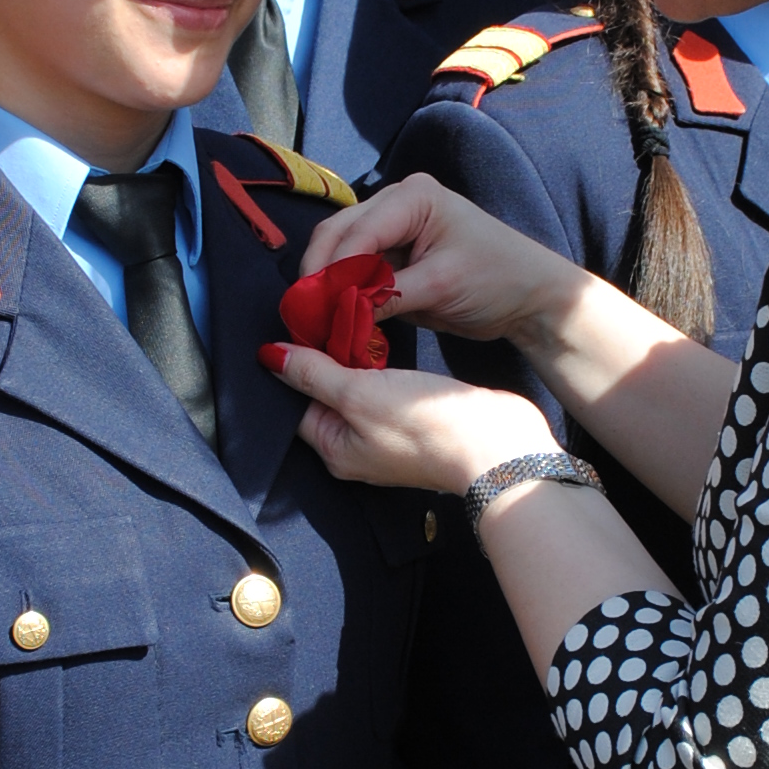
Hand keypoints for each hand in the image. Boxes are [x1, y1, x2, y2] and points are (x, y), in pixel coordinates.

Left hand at [266, 334, 546, 494]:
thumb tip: (269, 356)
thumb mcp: (359, 393)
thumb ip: (314, 373)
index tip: (301, 326)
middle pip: (325, 396)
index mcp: (334, 450)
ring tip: (356, 325)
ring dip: (355, 360)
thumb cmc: (429, 427)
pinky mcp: (415, 422)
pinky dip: (380, 368)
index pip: (296, 402)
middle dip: (325, 359)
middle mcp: (356, 448)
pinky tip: (385, 345)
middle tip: (329, 318)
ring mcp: (387, 437)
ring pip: (356, 390)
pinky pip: (384, 391)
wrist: (499, 445)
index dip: (295, 364)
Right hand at [300, 171, 588, 351]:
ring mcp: (392, 229)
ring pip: (340, 253)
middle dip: (320, 276)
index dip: (332, 271)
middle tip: (305, 317)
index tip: (315, 309)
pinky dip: (343, 294)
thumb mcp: (442, 286)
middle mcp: (397, 204)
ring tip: (315, 321)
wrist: (529, 296)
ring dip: (327, 286)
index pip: (357, 231)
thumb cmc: (499, 278)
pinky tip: (335, 319)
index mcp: (413, 197)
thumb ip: (388, 294)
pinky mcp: (393, 257)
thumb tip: (339, 311)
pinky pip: (355, 272)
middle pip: (338, 235)